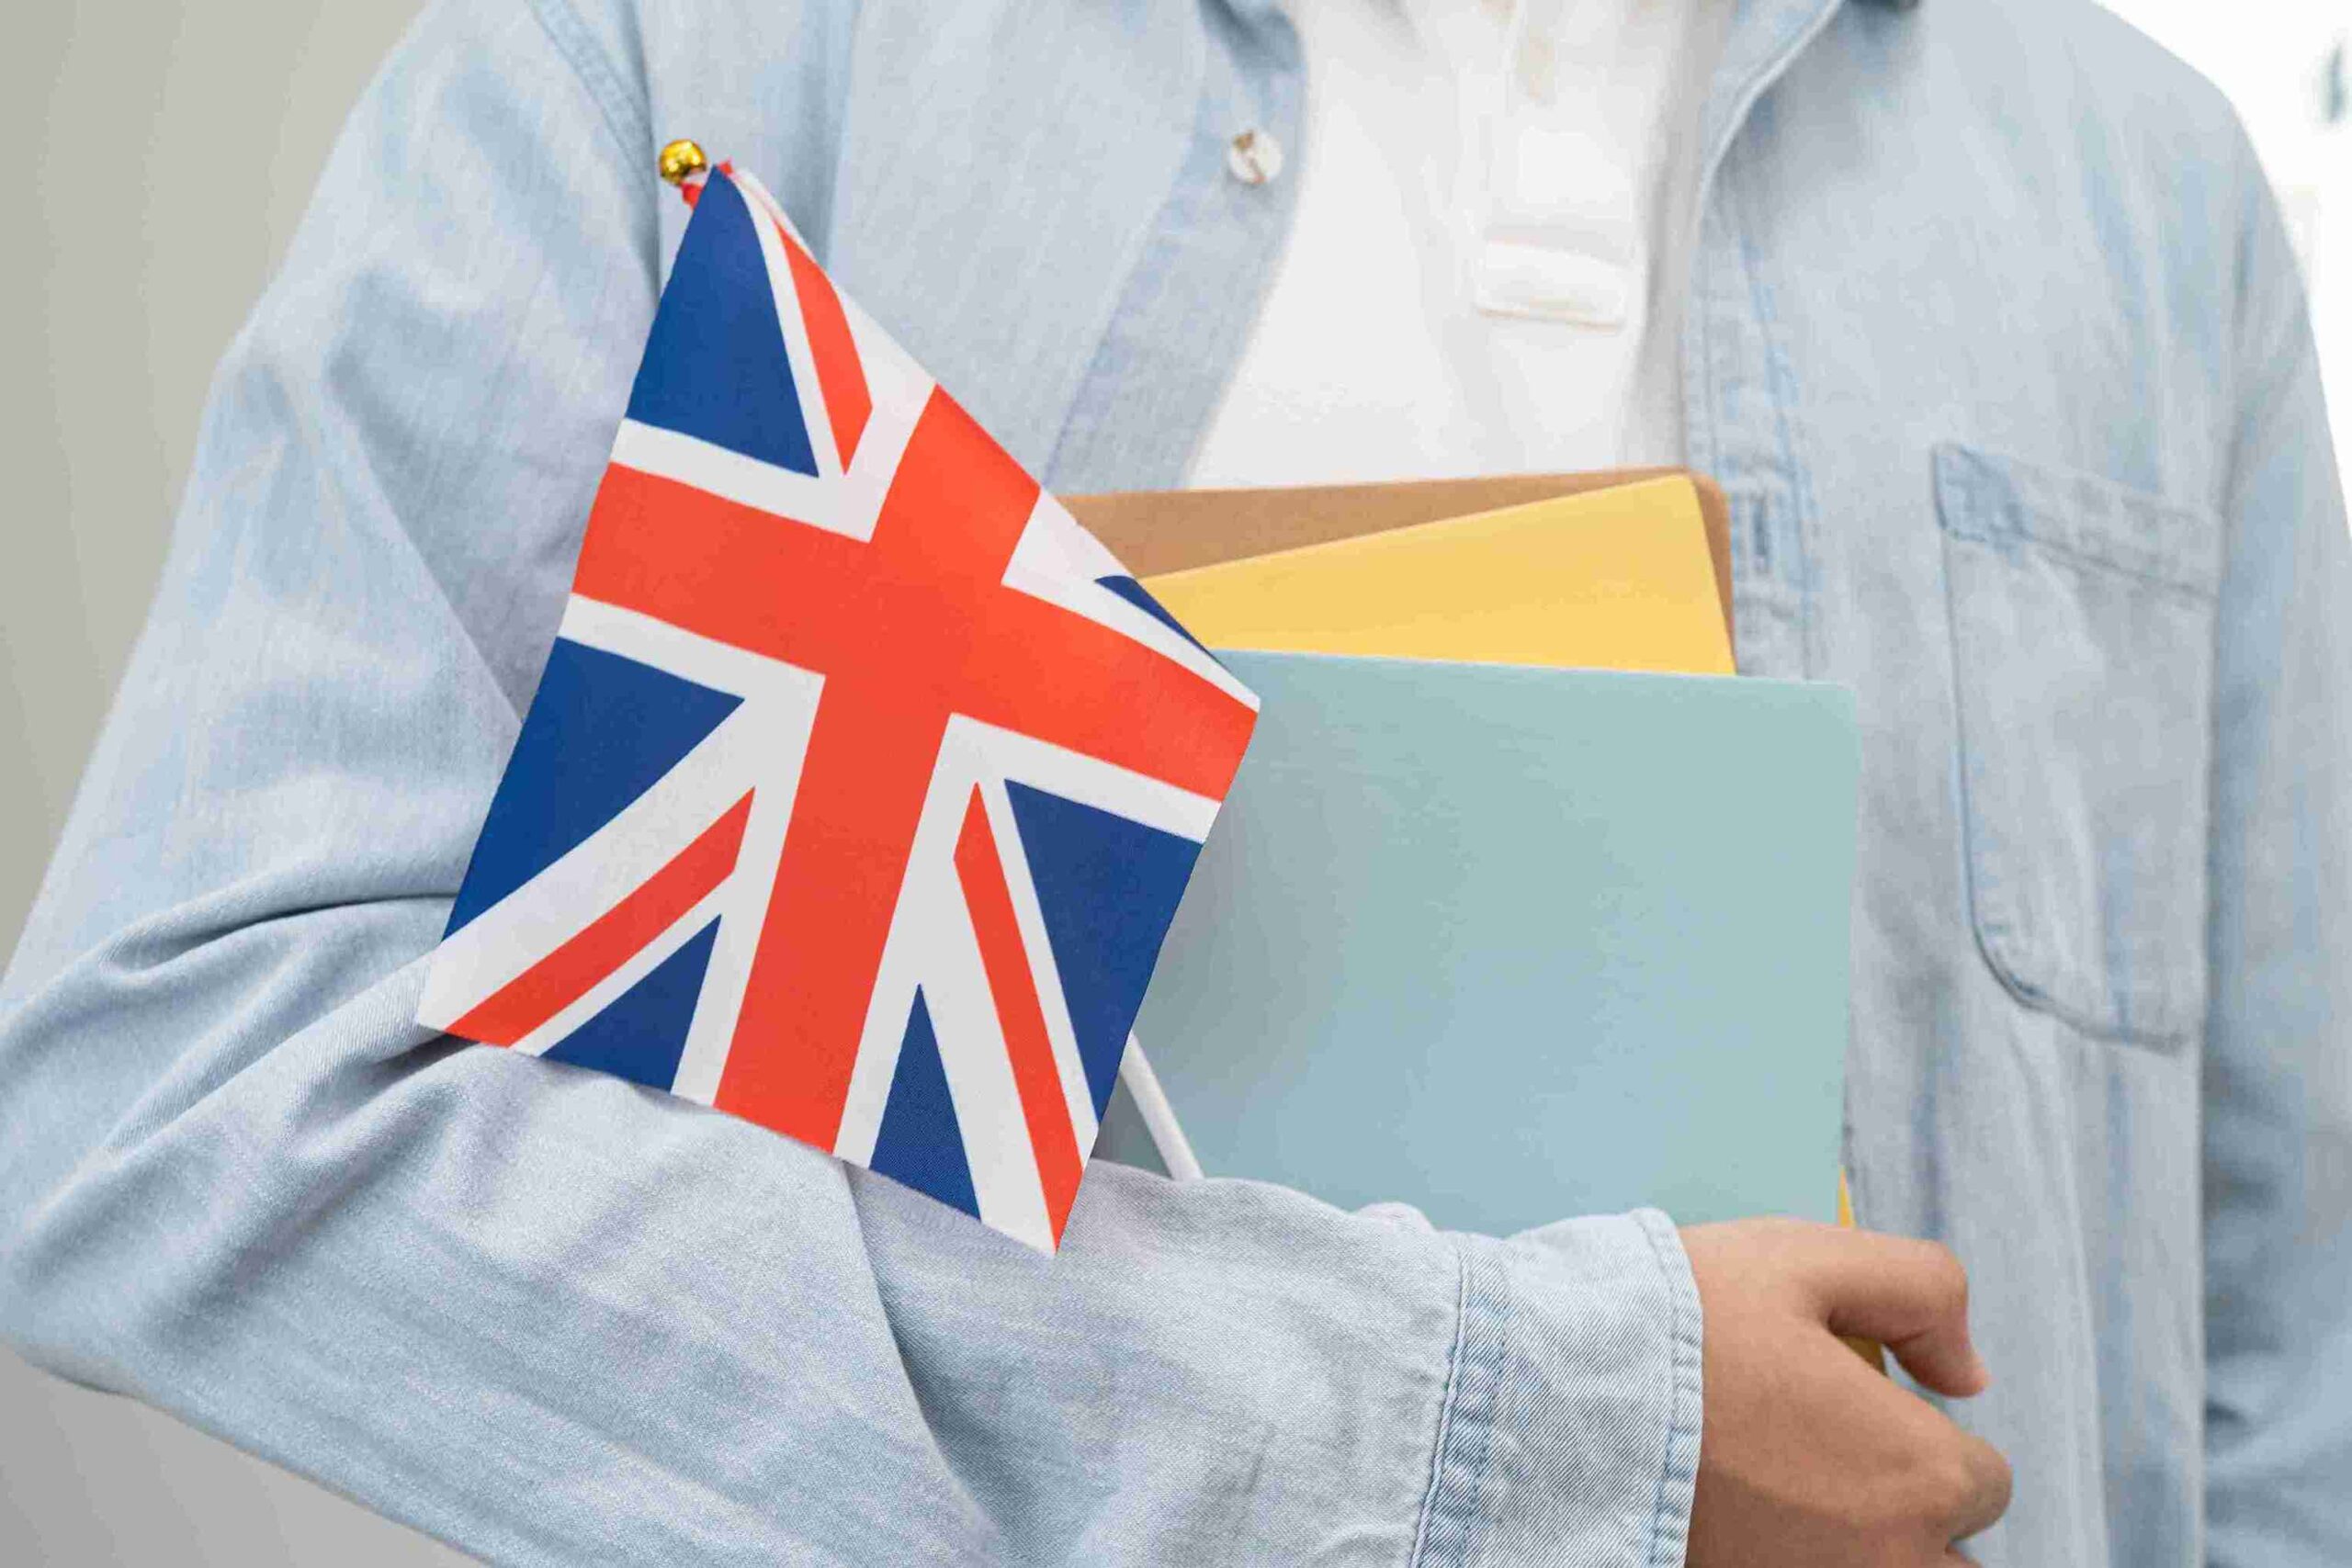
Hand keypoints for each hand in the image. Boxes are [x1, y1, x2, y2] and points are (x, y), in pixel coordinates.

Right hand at [1682, 1218, 2011, 1566]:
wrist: (1547, 1397)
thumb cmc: (1676, 1323)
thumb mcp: (1805, 1258)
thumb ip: (1921, 1293)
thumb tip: (1969, 1371)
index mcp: (1916, 1473)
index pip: (1982, 1482)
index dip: (1923, 1435)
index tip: (1856, 1410)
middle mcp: (1885, 1563)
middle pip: (1950, 1563)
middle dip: (1911, 1517)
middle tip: (1825, 1463)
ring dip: (1863, 1547)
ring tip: (1787, 1500)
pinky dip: (1796, 1563)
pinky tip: (1747, 1524)